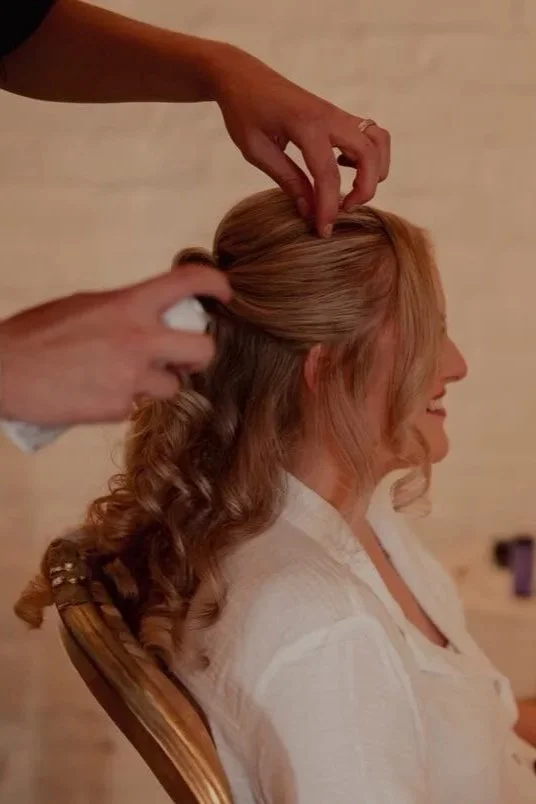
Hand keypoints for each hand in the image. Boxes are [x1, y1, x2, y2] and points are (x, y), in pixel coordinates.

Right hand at [0, 266, 229, 425]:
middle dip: (200, 354)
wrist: (3, 371)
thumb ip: (126, 310)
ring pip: (174, 386)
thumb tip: (153, 316)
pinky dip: (125, 400)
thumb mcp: (86, 305)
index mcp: (129, 304)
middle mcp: (138, 340)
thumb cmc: (38, 334)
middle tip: (185, 356)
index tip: (224, 293)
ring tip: (125, 376)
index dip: (216, 283)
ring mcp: (131, 378)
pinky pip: (138, 405)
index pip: (188, 283)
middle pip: (204, 349)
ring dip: (158, 383)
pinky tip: (98, 392)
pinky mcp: (117, 408)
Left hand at [211, 45, 390, 236]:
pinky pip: (370, 135)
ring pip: (378, 140)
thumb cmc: (244, 112)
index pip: (327, 174)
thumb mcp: (256, 151)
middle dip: (365, 189)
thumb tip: (309, 212)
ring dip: (375, 170)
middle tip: (343, 209)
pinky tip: (342, 168)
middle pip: (368, 154)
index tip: (323, 231)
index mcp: (304, 124)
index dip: (328, 207)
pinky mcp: (339, 116)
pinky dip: (369, 156)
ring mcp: (337, 113)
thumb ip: (287, 180)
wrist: (243, 77)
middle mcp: (329, 116)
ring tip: (350, 189)